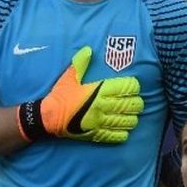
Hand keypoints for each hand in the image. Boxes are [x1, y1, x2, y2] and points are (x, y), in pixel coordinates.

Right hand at [17, 46, 143, 142]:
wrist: (49, 118)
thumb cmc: (60, 96)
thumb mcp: (69, 77)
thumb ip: (80, 63)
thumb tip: (88, 50)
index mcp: (98, 91)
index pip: (125, 88)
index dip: (133, 86)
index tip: (133, 86)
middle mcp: (102, 106)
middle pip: (130, 105)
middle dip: (137, 102)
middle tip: (136, 101)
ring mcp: (101, 122)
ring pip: (127, 121)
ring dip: (132, 117)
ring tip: (132, 115)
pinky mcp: (97, 134)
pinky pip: (117, 136)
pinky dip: (124, 133)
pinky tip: (124, 129)